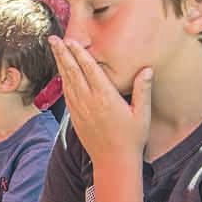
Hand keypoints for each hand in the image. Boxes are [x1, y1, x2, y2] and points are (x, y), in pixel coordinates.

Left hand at [48, 37, 151, 163]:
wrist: (114, 162)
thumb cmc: (131, 138)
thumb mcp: (142, 114)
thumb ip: (143, 90)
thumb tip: (147, 69)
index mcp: (105, 97)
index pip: (89, 69)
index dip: (79, 53)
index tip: (71, 40)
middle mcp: (89, 101)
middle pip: (72, 72)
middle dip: (62, 53)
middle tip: (53, 38)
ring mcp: (80, 110)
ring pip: (66, 81)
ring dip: (60, 64)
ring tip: (54, 49)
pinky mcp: (75, 117)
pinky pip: (67, 94)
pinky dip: (62, 80)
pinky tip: (61, 72)